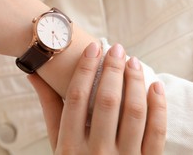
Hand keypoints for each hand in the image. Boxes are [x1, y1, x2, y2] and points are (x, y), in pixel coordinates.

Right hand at [28, 43, 166, 153]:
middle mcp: (96, 152)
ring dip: (136, 82)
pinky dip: (158, 106)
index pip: (76, 97)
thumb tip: (34, 75)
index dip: (86, 68)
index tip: (93, 48)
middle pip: (107, 100)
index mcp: (69, 145)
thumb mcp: (57, 142)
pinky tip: (155, 86)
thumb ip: (49, 108)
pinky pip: (156, 131)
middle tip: (117, 48)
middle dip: (113, 69)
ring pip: (134, 111)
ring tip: (133, 62)